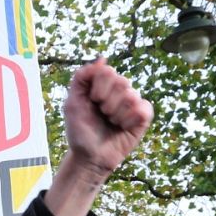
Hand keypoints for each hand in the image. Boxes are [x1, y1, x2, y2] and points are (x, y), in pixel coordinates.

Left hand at [45, 60, 153, 215]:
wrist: (89, 156)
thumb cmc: (80, 130)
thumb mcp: (72, 102)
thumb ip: (81, 77)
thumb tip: (102, 58)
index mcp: (103, 84)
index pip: (107, 71)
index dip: (98, 88)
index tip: (91, 101)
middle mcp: (120, 90)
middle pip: (121, 81)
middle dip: (106, 102)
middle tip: (102, 114)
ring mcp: (133, 102)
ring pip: (131, 96)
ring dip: (116, 114)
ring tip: (111, 122)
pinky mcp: (143, 117)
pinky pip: (143, 109)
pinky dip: (129, 120)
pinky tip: (123, 127)